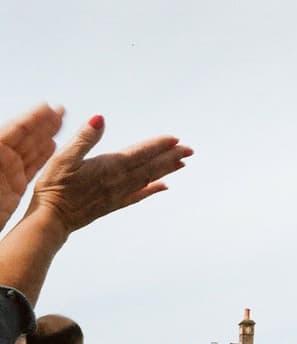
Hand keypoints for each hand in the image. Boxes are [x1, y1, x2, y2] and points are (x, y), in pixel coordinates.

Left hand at [0, 104, 62, 230]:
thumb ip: (0, 144)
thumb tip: (7, 134)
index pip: (15, 130)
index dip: (32, 118)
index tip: (49, 108)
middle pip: (24, 137)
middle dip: (43, 123)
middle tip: (62, 113)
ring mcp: (6, 174)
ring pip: (30, 150)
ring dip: (46, 137)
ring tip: (62, 126)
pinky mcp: (12, 190)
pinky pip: (31, 168)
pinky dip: (42, 157)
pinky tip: (52, 148)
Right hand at [26, 114, 192, 234]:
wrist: (52, 219)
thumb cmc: (53, 185)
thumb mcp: (63, 156)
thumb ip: (84, 138)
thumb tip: (99, 119)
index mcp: (109, 167)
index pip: (139, 153)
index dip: (157, 145)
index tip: (175, 139)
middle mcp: (119, 181)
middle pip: (150, 166)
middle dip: (170, 157)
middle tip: (190, 150)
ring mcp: (118, 194)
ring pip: (148, 179)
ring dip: (166, 170)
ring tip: (182, 163)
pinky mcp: (113, 204)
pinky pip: (139, 196)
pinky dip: (152, 190)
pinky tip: (164, 187)